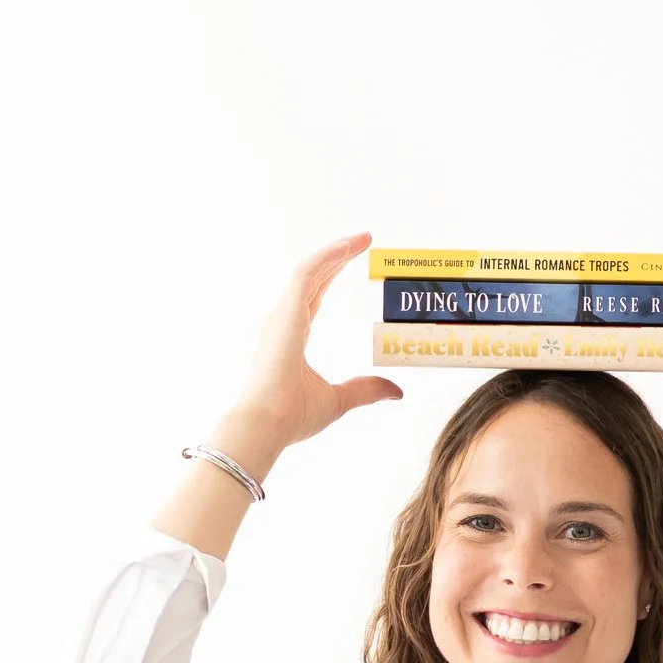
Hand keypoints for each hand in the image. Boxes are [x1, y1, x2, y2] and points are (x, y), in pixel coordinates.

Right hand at [216, 234, 401, 469]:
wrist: (267, 424)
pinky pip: (306, 273)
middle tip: (363, 241)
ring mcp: (282, 314)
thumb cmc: (291, 416)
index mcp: (291, 337)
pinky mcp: (285, 312)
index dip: (332, 276)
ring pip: (309, 270)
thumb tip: (396, 391)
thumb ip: (366, 390)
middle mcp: (283, 320)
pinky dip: (326, 257)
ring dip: (334, 251)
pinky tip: (347, 246)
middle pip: (313, 279)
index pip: (313, 297)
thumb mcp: (338, 399)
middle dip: (337, 257)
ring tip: (361, 238)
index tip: (351, 261)